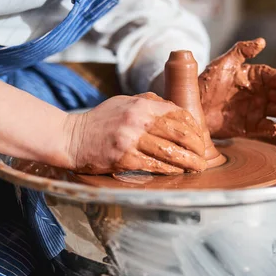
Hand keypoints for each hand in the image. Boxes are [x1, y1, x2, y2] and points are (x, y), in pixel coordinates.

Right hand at [64, 93, 206, 174]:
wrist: (72, 138)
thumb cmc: (99, 121)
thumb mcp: (124, 102)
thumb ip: (148, 103)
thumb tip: (173, 108)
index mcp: (141, 105)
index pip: (179, 114)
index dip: (195, 128)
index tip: (200, 138)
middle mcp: (138, 120)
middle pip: (180, 133)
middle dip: (197, 147)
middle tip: (203, 156)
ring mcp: (131, 140)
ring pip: (171, 152)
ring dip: (189, 162)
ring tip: (198, 168)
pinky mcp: (124, 159)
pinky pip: (154, 166)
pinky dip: (169, 170)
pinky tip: (177, 173)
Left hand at [199, 38, 275, 137]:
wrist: (191, 106)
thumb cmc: (206, 82)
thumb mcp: (223, 63)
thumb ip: (241, 51)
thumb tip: (262, 41)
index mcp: (257, 77)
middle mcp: (260, 94)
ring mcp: (256, 111)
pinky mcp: (249, 127)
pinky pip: (264, 128)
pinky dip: (271, 129)